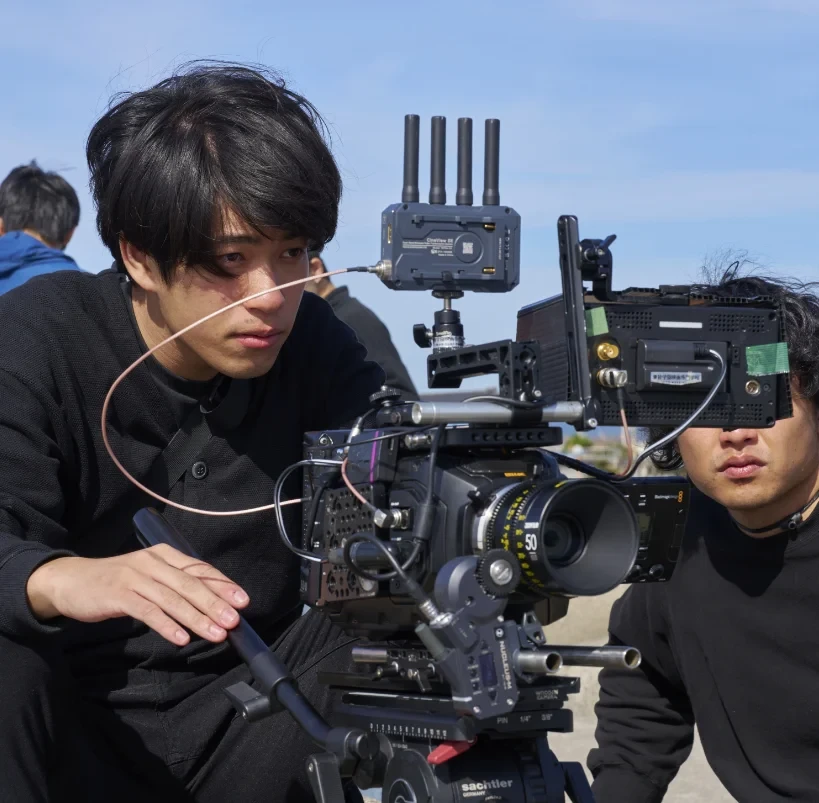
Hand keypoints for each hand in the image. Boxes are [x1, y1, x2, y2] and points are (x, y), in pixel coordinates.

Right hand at [26, 546, 249, 645]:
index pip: (200, 568)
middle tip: (235, 621)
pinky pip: (148, 612)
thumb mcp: (150, 576)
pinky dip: (167, 625)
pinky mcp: (119, 595)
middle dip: (215, 603)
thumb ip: (176, 584)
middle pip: (191, 584)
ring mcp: (135, 578)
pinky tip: (182, 639)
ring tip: (216, 634)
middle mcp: (153, 562)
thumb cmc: (116, 582)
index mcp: (164, 555)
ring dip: (197, 618)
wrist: (70, 581)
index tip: (242, 600)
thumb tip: (210, 602)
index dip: (222, 584)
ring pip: (173, 599)